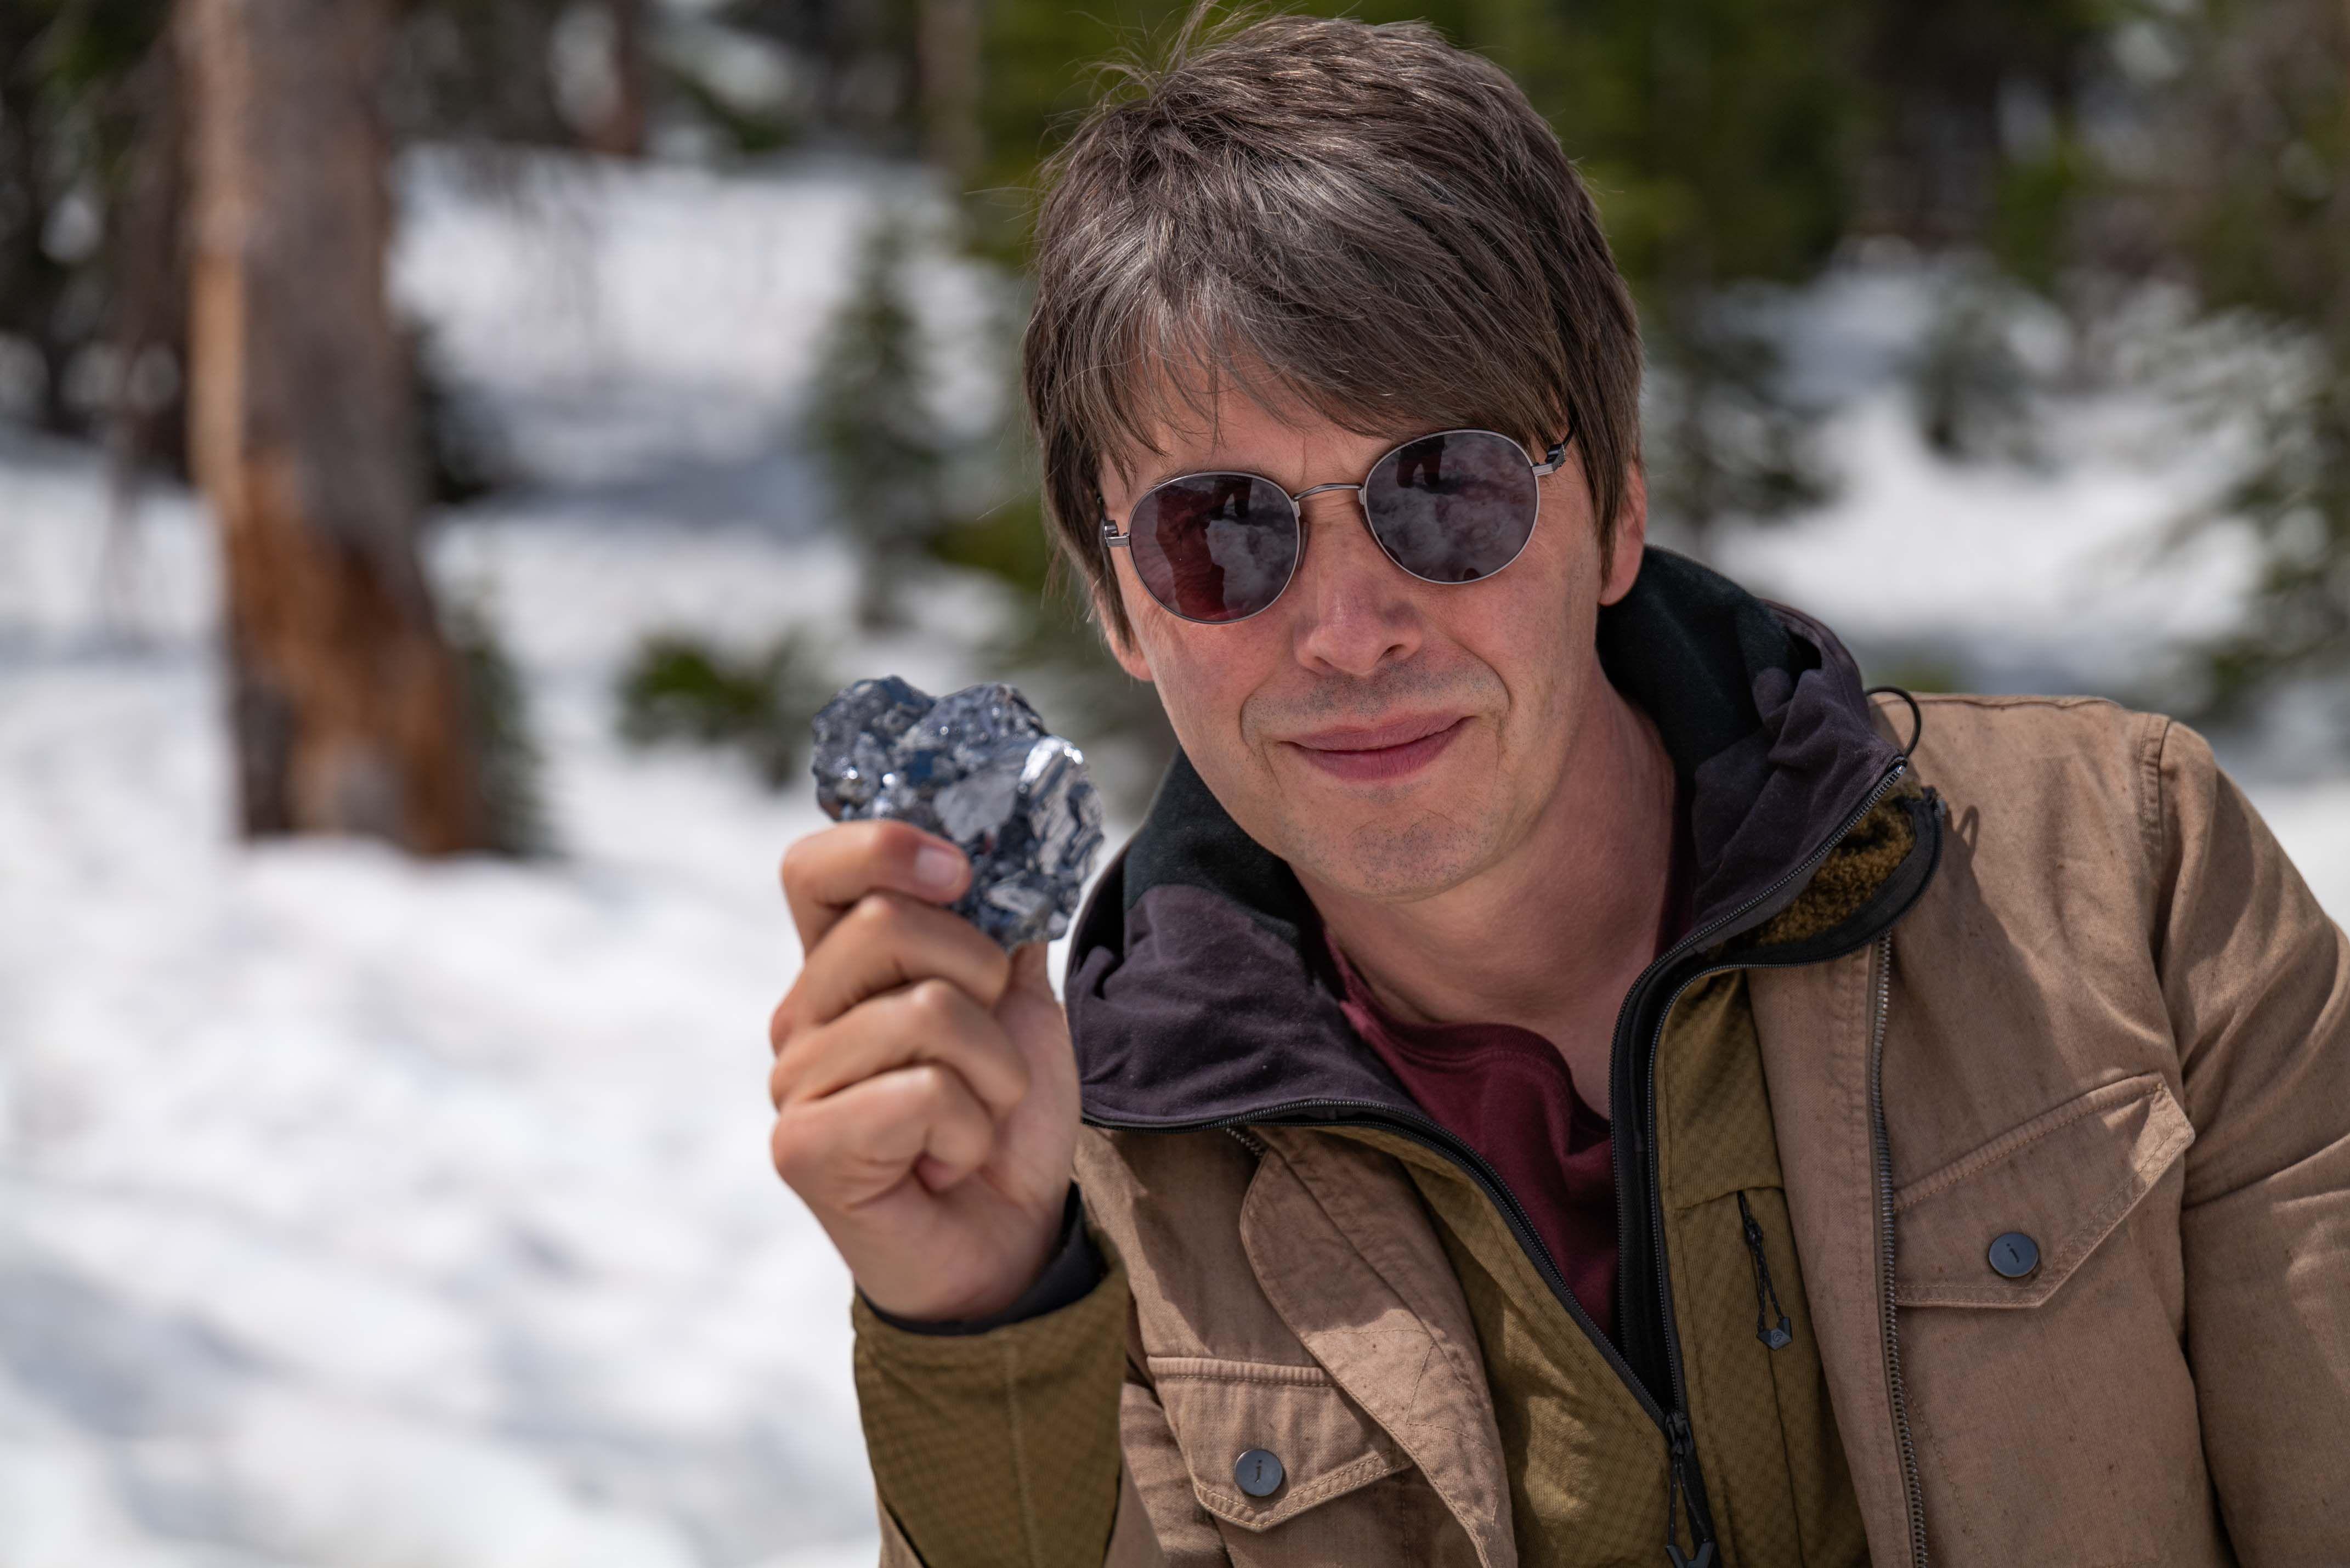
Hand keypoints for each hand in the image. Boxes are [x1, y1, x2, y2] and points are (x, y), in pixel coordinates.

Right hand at [769, 819, 1079, 1321]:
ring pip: (924, 1011)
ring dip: (992, 1071)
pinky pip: (922, 1094)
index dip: (882, 846)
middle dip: (981, 979)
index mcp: (841, 967)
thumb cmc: (1004, 1119)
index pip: (813, 867)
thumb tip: (1006, 854)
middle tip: (988, 1047)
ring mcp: (793, 1082)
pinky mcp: (803, 1147)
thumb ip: (999, 929)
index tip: (960, 870)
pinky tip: (946, 1163)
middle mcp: (801, 1016)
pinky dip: (969, 1130)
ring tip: (974, 1117)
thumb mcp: (1018, 1005)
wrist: (1011, 1239)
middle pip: (886, 923)